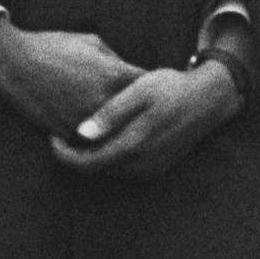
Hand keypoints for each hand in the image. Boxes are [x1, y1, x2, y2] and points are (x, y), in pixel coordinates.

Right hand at [0, 18, 143, 135]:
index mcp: (114, 74)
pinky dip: (95, 137)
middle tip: (148, 113)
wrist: (14, 64)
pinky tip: (99, 132)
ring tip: (128, 127)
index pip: (149, 86)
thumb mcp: (92, 42)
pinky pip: (91, 140)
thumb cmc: (54, 47)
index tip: (157, 90)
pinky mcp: (69, 134)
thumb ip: (117, 60)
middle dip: (142, 112)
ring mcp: (87, 120)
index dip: (154, 88)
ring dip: (121, 130)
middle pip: (137, 114)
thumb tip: (134, 75)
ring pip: (116, 132)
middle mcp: (104, 100)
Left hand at [52, 60, 242, 179]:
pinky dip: (109, 157)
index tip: (51, 136)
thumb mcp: (139, 91)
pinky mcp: (157, 168)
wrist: (208, 99)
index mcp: (133, 145)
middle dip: (74, 155)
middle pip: (94, 170)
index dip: (63, 154)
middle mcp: (141, 164)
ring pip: (108, 170)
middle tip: (60, 133)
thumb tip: (81, 133)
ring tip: (79, 133)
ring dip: (91, 157)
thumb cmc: (171, 88)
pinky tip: (104, 138)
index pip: (85, 163)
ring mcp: (150, 169)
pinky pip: (123, 168)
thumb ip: (110, 113)